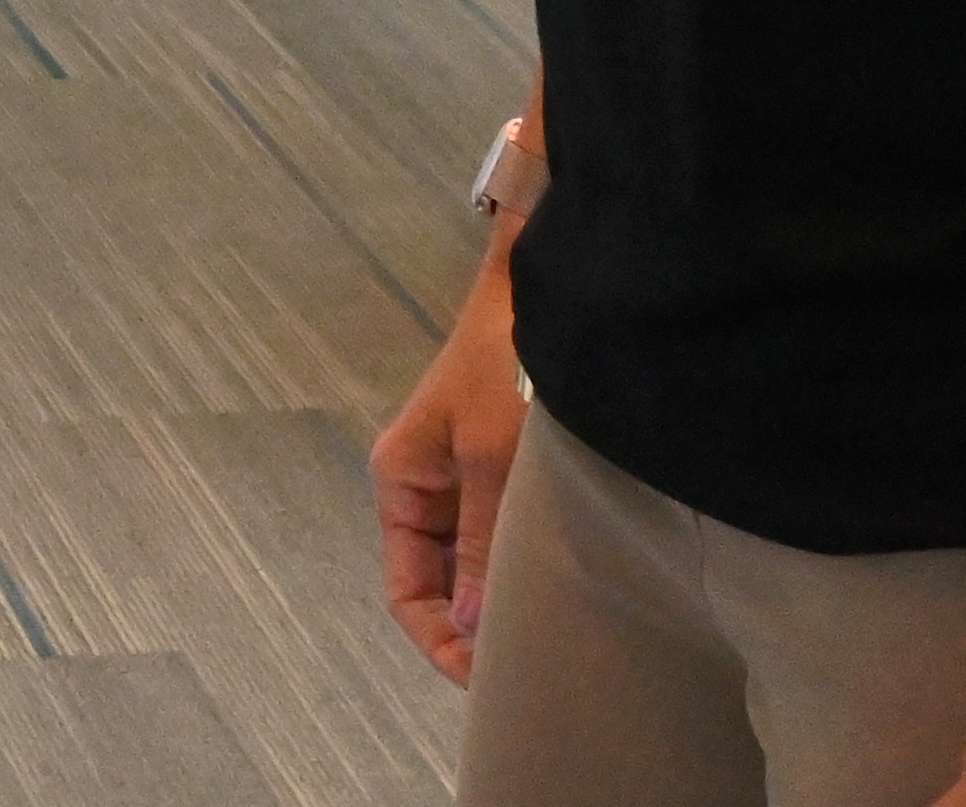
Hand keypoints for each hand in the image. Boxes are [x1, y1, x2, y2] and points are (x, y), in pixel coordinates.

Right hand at [371, 257, 531, 685]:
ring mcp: (467, 475)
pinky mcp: (505, 464)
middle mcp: (428, 484)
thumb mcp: (493, 460)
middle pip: (442, 583)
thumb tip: (467, 628)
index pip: (406, 591)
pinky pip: (507, 533)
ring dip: (506, 596)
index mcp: (402, 480)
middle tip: (529, 668)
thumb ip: (481, 546)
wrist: (549, 286)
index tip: (489, 679)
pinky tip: (564, 585)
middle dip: (476, 628)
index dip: (440, 642)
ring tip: (552, 635)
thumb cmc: (509, 365)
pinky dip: (527, 564)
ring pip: (478, 563)